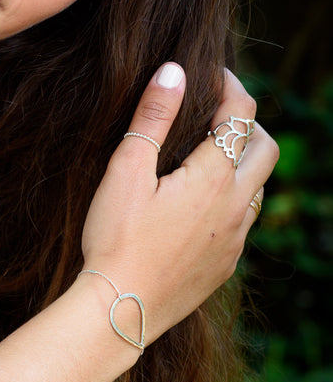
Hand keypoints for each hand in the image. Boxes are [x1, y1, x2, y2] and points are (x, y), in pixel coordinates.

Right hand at [81, 63, 278, 342]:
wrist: (120, 311)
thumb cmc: (116, 238)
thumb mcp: (126, 171)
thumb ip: (152, 117)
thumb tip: (174, 70)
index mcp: (214, 178)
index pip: (240, 114)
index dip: (229, 85)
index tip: (210, 74)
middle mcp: (236, 207)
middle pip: (266, 149)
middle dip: (247, 123)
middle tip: (214, 114)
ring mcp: (235, 240)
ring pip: (258, 188)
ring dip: (242, 164)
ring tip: (204, 158)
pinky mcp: (225, 265)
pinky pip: (244, 222)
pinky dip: (233, 200)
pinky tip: (198, 206)